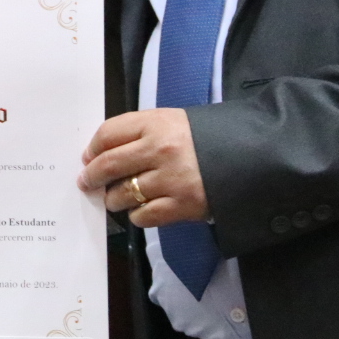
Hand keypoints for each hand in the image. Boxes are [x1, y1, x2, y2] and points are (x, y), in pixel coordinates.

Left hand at [79, 107, 208, 227]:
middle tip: (87, 182)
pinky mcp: (182, 206)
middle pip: (109, 164)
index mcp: (155, 123)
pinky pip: (143, 216)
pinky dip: (137, 215)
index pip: (108, 134)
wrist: (252, 156)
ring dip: (113, 199)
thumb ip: (141, 132)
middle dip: (92, 176)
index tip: (88, 158)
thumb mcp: (174, 122)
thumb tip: (102, 152)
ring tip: (116, 198)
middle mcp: (159, 149)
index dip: (92, 148)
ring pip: (122, 194)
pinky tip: (142, 210)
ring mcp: (170, 179)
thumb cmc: (207, 137)